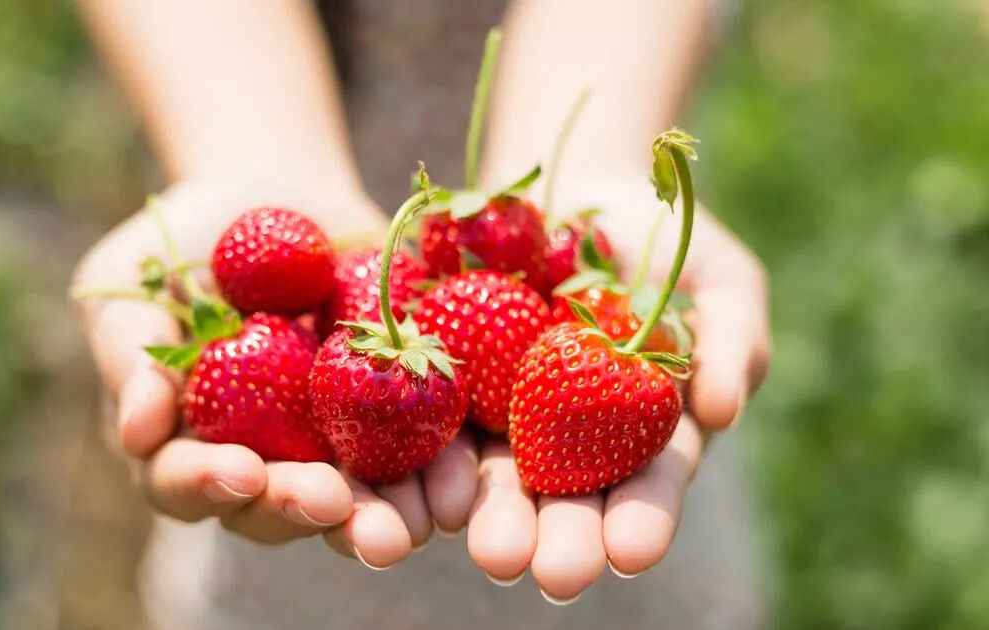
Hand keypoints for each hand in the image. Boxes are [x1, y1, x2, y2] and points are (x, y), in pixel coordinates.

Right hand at [70, 178, 479, 568]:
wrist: (278, 196)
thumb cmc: (185, 244)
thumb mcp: (135, 284)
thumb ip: (133, 358)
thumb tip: (138, 433)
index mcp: (190, 443)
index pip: (187, 483)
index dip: (210, 484)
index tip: (241, 470)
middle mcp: (264, 462)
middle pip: (278, 508)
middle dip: (304, 510)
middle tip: (333, 505)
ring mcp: (334, 445)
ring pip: (357, 502)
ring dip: (381, 518)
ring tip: (407, 525)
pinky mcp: (399, 416)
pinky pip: (425, 451)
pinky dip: (444, 470)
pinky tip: (462, 480)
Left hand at [464, 176, 770, 601]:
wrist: (574, 190)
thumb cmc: (665, 241)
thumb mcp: (719, 279)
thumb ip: (731, 342)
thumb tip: (725, 412)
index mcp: (639, 434)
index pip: (645, 486)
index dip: (641, 521)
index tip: (632, 551)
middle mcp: (568, 440)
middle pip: (565, 499)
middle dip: (562, 540)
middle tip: (556, 575)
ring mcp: (503, 414)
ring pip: (493, 477)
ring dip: (492, 519)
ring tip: (492, 553)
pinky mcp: (448, 381)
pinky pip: (433, 422)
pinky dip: (431, 458)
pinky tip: (430, 490)